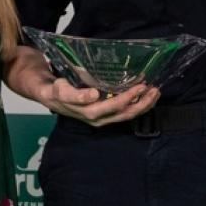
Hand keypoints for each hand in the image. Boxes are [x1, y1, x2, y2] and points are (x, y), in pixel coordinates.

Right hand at [37, 78, 160, 126]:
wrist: (49, 95)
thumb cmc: (54, 90)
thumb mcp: (59, 90)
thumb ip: (73, 94)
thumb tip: (93, 96)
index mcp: (87, 111)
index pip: (108, 107)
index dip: (127, 98)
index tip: (138, 87)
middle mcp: (97, 118)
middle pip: (122, 113)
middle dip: (139, 102)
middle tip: (152, 88)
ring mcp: (102, 118)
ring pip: (126, 115)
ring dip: (143, 105)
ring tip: (155, 92)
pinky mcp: (106, 115)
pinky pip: (125, 113)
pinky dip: (138, 105)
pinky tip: (148, 96)